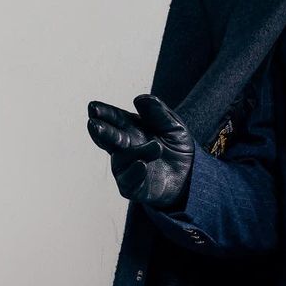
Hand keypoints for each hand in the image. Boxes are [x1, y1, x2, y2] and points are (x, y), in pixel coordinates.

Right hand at [87, 94, 195, 208]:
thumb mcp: (175, 127)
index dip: (104, 113)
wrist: (191, 175)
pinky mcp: (133, 187)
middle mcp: (125, 148)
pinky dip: (133, 173)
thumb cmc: (178, 147)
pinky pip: (128, 182)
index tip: (94, 107)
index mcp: (131, 129)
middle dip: (101, 132)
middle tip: (94, 125)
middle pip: (109, 139)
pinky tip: (141, 165)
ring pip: (121, 159)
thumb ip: (159, 114)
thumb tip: (140, 98)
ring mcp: (127, 168)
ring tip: (156, 147)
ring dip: (136, 152)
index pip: (114, 119)